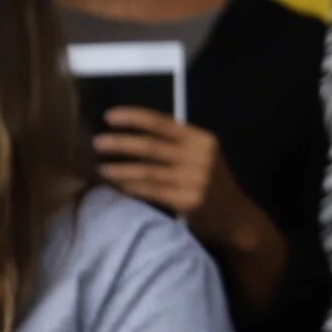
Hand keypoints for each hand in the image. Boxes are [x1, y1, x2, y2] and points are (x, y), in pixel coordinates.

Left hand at [96, 108, 256, 240]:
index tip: (110, 116)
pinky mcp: (189, 200)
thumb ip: (177, 144)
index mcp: (201, 138)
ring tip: (100, 168)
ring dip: (121, 169)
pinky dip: (132, 188)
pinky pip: (152, 192)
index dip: (135, 118)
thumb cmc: (211, 182)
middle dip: (121, 143)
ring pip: (148, 171)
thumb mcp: (202, 156)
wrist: (234, 215)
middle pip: (152, 146)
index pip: (163, 122)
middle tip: (97, 142)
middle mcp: (199, 155)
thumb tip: (134, 135)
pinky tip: (117, 187)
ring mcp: (195, 179)